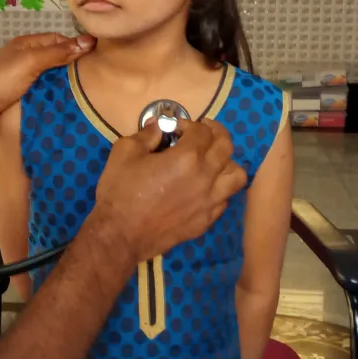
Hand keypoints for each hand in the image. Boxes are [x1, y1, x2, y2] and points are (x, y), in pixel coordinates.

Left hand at [0, 33, 93, 137]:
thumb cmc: (1, 79)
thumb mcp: (31, 61)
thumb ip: (58, 52)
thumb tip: (88, 41)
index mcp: (26, 44)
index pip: (57, 39)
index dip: (75, 46)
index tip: (96, 56)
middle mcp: (24, 58)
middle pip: (54, 59)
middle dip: (71, 66)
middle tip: (95, 77)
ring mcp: (21, 79)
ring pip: (49, 78)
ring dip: (63, 83)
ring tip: (86, 92)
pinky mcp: (19, 97)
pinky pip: (42, 93)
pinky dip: (53, 96)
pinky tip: (66, 103)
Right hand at [90, 119, 246, 269]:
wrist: (120, 235)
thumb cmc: (120, 191)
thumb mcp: (124, 152)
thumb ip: (145, 135)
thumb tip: (158, 126)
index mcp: (187, 158)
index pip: (203, 131)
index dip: (189, 124)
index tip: (176, 129)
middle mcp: (206, 177)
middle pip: (226, 147)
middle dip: (215, 133)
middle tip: (202, 133)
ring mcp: (210, 202)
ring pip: (237, 175)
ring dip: (226, 162)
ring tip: (211, 161)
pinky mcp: (206, 221)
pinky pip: (225, 199)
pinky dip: (219, 188)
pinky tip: (203, 187)